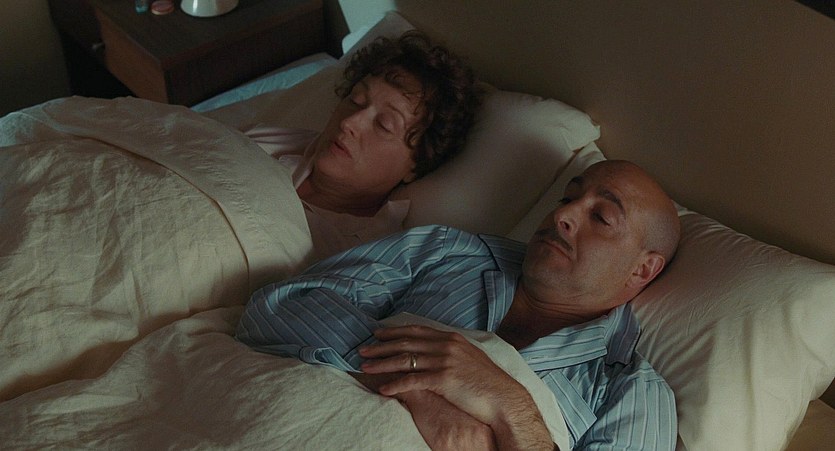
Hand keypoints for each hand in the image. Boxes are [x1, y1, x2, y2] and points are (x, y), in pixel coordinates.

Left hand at [359, 325, 552, 449]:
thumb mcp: (468, 358)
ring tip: (364, 368)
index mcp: (451, 338)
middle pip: (405, 343)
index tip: (377, 333)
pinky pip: (413, 381)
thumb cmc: (487, 382)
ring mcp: (444, 362)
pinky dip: (395, 385)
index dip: (394, 332)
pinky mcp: (444, 380)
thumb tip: (432, 352)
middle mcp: (445, 346)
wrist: (503, 398)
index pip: (415, 331)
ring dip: (381, 364)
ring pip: (404, 360)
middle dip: (381, 346)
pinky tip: (383, 389)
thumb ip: (450, 351)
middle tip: (363, 350)